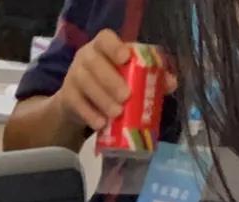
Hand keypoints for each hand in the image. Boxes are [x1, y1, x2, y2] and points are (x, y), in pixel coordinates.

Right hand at [57, 29, 177, 132]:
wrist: (79, 101)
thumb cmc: (110, 82)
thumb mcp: (128, 75)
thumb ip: (150, 76)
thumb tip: (172, 83)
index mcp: (102, 45)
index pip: (105, 39)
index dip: (114, 47)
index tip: (125, 58)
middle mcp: (85, 57)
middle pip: (95, 65)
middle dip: (111, 80)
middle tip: (126, 97)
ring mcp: (73, 76)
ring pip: (85, 85)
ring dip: (102, 100)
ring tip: (116, 114)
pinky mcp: (66, 96)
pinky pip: (77, 104)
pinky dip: (89, 115)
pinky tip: (100, 124)